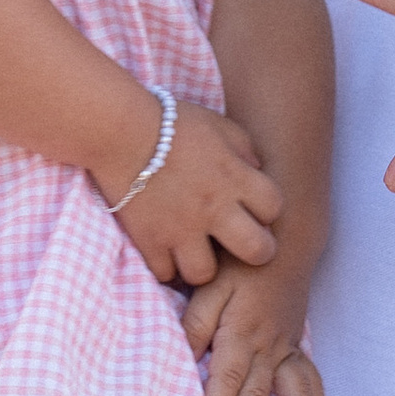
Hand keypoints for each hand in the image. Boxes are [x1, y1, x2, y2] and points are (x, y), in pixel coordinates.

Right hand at [106, 99, 280, 287]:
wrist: (119, 130)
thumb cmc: (169, 122)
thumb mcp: (217, 124)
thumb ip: (243, 147)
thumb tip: (256, 169)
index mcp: (235, 177)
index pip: (274, 208)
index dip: (266, 210)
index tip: (252, 208)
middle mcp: (215, 208)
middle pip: (258, 251)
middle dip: (254, 251)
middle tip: (237, 244)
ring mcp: (181, 229)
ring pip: (206, 273)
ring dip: (201, 265)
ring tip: (194, 252)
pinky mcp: (150, 241)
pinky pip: (164, 273)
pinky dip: (164, 266)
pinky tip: (163, 252)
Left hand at [181, 256, 322, 395]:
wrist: (284, 240)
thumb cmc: (238, 264)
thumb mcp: (209, 284)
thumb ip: (195, 323)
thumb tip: (179, 357)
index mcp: (242, 330)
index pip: (226, 377)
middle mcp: (269, 345)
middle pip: (254, 393)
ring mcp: (287, 348)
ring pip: (293, 392)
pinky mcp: (296, 349)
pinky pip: (309, 383)